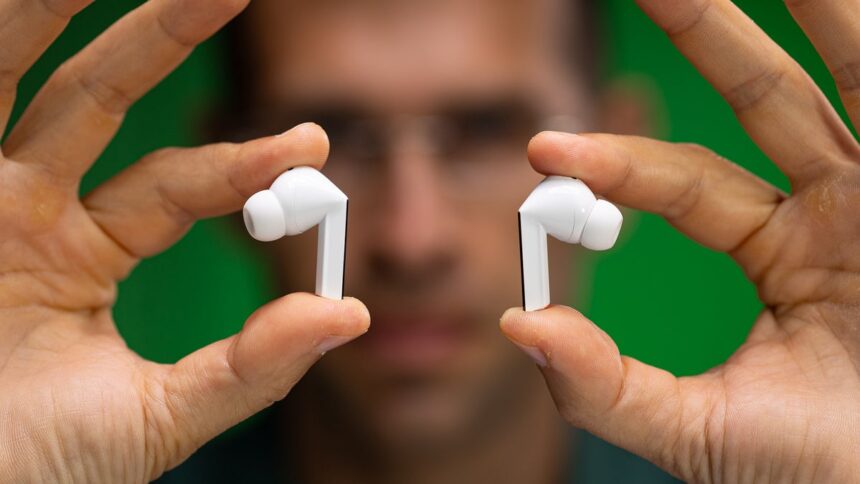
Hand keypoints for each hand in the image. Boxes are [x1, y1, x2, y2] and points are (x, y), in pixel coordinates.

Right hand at [0, 1, 368, 481]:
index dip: (244, 164)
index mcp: (84, 253)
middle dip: (160, 39)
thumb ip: (251, 369)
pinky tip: (22, 8)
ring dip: (58, 12)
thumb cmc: (36, 468)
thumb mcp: (157, 417)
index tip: (313, 147)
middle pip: (99, 98)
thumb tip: (350, 316)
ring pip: (20, 76)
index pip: (177, 184)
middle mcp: (27, 209)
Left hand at [501, 0, 859, 481]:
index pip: (688, 183)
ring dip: (809, 13)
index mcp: (787, 252)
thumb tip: (516, 326)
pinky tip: (840, 9)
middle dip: (711, 37)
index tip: (542, 151)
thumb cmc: (823, 471)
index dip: (617, 166)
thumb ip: (605, 386)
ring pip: (848, 78)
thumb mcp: (699, 431)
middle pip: (768, 99)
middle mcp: (841, 209)